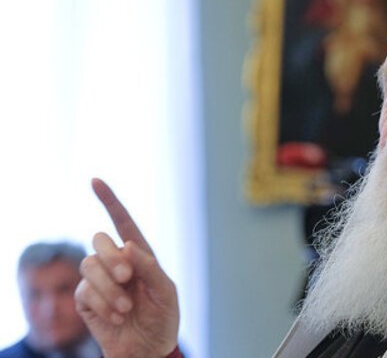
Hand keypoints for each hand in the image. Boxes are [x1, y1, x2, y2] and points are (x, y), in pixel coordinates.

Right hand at [75, 178, 179, 357]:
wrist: (149, 349)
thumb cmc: (163, 318)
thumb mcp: (166, 291)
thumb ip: (149, 266)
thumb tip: (127, 244)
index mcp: (140, 255)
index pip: (123, 222)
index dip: (110, 201)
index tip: (95, 181)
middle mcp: (117, 262)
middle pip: (100, 240)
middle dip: (112, 258)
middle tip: (128, 277)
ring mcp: (100, 280)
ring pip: (89, 264)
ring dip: (109, 287)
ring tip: (126, 308)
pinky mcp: (86, 299)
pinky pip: (85, 290)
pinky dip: (103, 304)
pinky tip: (117, 316)